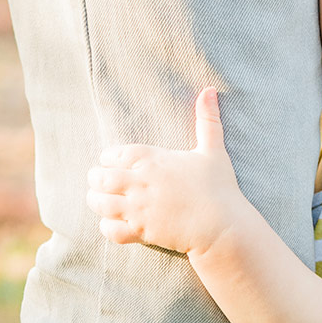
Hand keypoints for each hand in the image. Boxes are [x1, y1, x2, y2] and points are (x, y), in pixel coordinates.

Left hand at [86, 87, 243, 256]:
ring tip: (103, 201)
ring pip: (99, 203)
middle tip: (103, 182)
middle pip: (99, 178)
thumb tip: (209, 90)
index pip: (111, 154)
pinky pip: (111, 230)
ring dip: (97, 201)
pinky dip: (107, 227)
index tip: (114, 164)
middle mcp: (139, 183)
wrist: (224, 227)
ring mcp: (138, 209)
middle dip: (97, 179)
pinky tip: (115, 222)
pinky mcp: (142, 232)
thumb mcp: (213, 150)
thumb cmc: (219, 188)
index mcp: (151, 159)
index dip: (109, 159)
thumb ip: (207, 119)